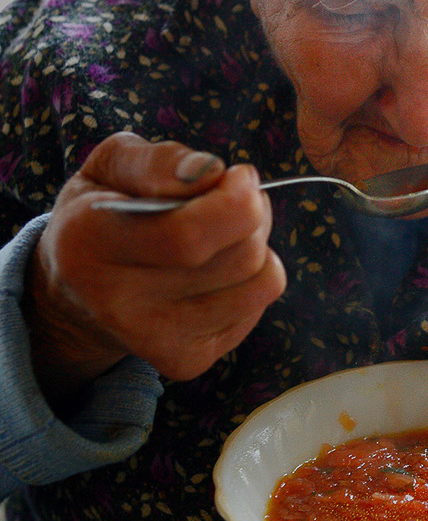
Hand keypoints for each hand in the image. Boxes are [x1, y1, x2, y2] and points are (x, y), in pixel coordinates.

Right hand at [25, 132, 286, 403]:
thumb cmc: (104, 212)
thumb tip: (211, 171)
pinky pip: (257, 307)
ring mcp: (153, 341)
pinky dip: (251, 278)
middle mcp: (115, 303)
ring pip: (259, 283)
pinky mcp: (184, 361)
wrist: (76, 294)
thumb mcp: (111, 165)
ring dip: (259, 244)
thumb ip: (159, 159)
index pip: (188, 235)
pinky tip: (216, 268)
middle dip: (253, 214)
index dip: (235, 201)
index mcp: (88, 243)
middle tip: (236, 195)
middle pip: (238, 258)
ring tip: (227, 230)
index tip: (238, 175)